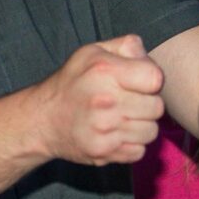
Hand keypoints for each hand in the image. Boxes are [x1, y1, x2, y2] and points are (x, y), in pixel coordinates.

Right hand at [30, 35, 164, 165]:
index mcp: (105, 70)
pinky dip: (132, 144)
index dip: (152, 81)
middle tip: (130, 102)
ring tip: (123, 118)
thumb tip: (148, 59)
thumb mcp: (93, 51)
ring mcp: (104, 129)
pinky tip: (117, 134)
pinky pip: (139, 151)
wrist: (42, 120)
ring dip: (141, 125)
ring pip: (151, 132)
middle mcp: (105, 100)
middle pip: (157, 107)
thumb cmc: (72, 82)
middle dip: (148, 104)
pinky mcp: (102, 152)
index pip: (155, 79)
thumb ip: (127, 46)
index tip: (139, 83)